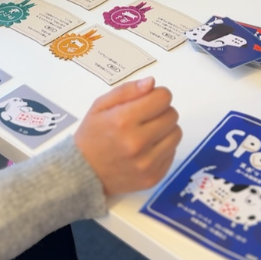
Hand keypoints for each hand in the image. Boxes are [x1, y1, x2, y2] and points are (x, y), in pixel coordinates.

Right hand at [74, 77, 181, 195]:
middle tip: (145, 116)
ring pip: (176, 134)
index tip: (149, 98)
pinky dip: (162, 147)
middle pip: (172, 115)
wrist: (84, 173)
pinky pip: (172, 152)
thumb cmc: (91, 136)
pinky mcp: (154, 176)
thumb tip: (151, 83)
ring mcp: (147, 162)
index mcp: (123, 120)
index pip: (163, 98)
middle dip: (161, 111)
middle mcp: (137, 142)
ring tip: (147, 132)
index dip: (157, 94)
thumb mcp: (99, 106)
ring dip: (165, 129)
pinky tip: (146, 148)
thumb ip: (126, 91)